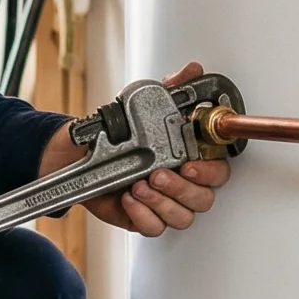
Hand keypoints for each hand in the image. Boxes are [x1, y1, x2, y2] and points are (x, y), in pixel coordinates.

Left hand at [41, 62, 231, 238]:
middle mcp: (181, 182)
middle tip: (158, 174)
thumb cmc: (118, 135)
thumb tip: (192, 70)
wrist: (81, 155)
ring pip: (182, 217)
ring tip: (139, 186)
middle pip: (203, 199)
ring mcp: (164, 202)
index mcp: (189, 157)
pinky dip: (142, 215)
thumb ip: (171, 89)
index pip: (218, 171)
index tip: (190, 165)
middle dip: (181, 188)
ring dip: (161, 202)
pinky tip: (129, 199)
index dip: (209, 172)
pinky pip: (154, 228)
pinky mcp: (144, 218)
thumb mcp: (143, 105)